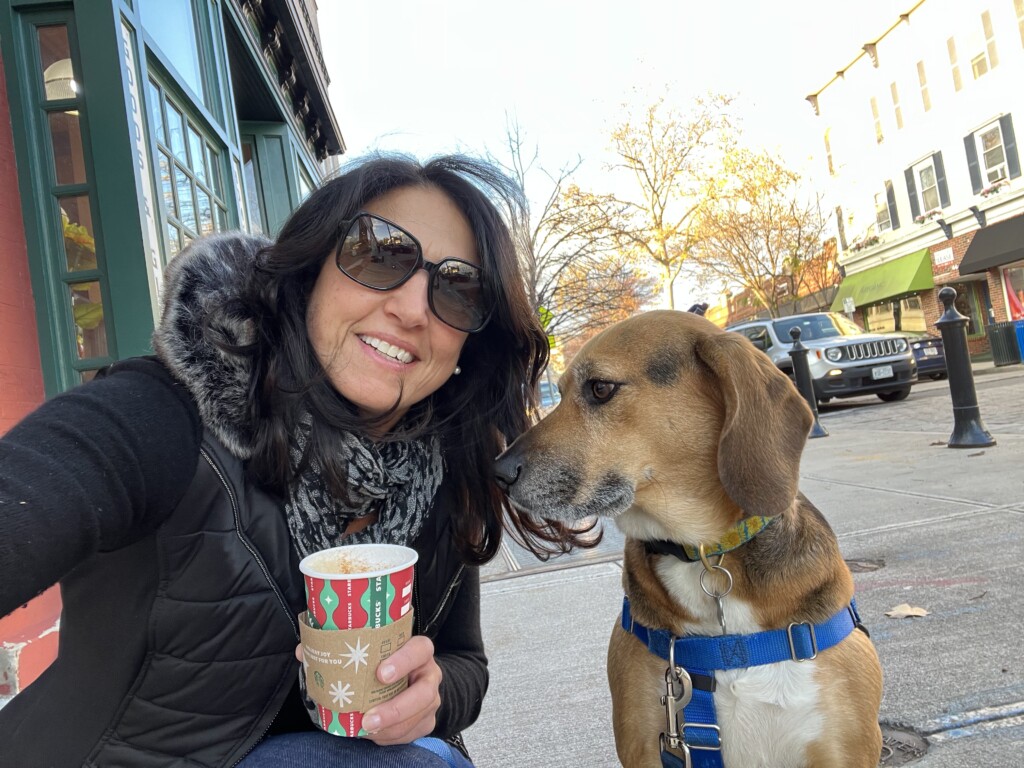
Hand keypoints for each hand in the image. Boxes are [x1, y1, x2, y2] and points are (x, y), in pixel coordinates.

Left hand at [292, 637, 441, 743]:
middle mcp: (429, 674)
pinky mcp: (426, 720)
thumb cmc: (385, 660)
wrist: (411, 678)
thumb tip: (304, 651)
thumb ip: (339, 648)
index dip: (403, 660)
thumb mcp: (371, 650)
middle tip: (368, 718)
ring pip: (419, 716)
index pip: (419, 649)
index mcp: (417, 651)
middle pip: (424, 692)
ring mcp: (430, 699)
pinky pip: (412, 733)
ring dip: (391, 727)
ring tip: (365, 730)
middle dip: (396, 708)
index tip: (380, 673)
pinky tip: (374, 736)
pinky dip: (391, 737)